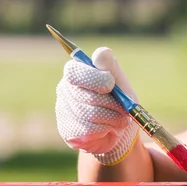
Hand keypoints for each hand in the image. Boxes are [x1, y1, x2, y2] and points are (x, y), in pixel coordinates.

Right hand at [55, 47, 138, 164]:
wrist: (122, 132)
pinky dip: (106, 129)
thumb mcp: (121, 84)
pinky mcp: (67, 131)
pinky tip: (108, 128)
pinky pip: (89, 129)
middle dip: (111, 103)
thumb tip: (100, 53)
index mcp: (77, 73)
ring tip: (119, 119)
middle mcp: (65, 90)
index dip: (94, 79)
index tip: (111, 84)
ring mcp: (64, 111)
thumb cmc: (120, 103)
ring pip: (89, 113)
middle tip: (122, 107)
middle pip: (85, 95)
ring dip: (112, 117)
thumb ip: (111, 68)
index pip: (74, 72)